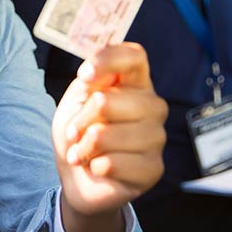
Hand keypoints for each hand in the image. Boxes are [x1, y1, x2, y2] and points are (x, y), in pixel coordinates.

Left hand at [53, 43, 166, 217]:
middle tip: (74, 133)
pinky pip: (113, 163)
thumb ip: (89, 82)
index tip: (83, 76)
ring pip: (106, 135)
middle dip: (80, 120)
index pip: (134, 56)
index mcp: (136, 83)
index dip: (106, 61)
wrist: (78, 176)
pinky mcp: (153, 169)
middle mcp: (152, 106)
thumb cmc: (80, 132)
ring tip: (83, 152)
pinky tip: (98, 167)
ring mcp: (157, 137)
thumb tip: (92, 73)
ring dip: (84, 147)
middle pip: (107, 100)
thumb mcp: (77, 99)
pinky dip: (95, 166)